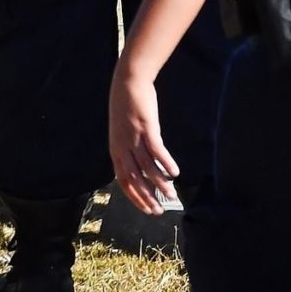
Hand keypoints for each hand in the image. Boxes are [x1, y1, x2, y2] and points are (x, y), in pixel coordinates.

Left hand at [109, 66, 178, 215]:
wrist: (128, 80)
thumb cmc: (127, 105)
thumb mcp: (122, 131)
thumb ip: (128, 149)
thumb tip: (140, 166)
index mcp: (116, 150)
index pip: (123, 182)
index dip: (135, 198)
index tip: (147, 209)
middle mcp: (123, 147)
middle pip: (134, 180)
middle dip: (147, 198)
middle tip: (159, 211)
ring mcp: (134, 138)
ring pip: (147, 168)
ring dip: (159, 184)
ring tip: (171, 196)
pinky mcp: (146, 127)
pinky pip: (157, 150)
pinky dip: (166, 163)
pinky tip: (174, 173)